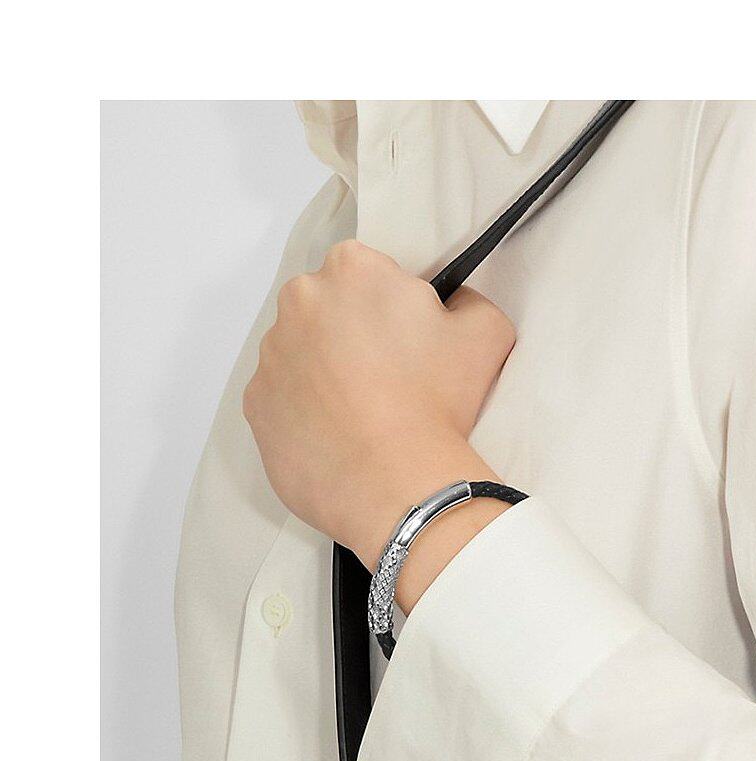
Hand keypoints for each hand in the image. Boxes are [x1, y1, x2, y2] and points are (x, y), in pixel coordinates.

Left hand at [243, 240, 515, 594]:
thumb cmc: (437, 402)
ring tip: (366, 414)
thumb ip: (468, 300)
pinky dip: (307, 412)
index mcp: (352, 269)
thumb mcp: (487, 333)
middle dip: (353, 332)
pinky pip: (282, 398)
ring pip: (301, 352)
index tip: (409, 339)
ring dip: (327, 372)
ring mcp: (270, 354)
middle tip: (391, 378)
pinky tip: (341, 436)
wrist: (396, 483)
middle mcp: (300, 301)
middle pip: (328, 307)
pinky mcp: (255, 404)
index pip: (369, 270)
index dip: (393, 304)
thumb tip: (451, 304)